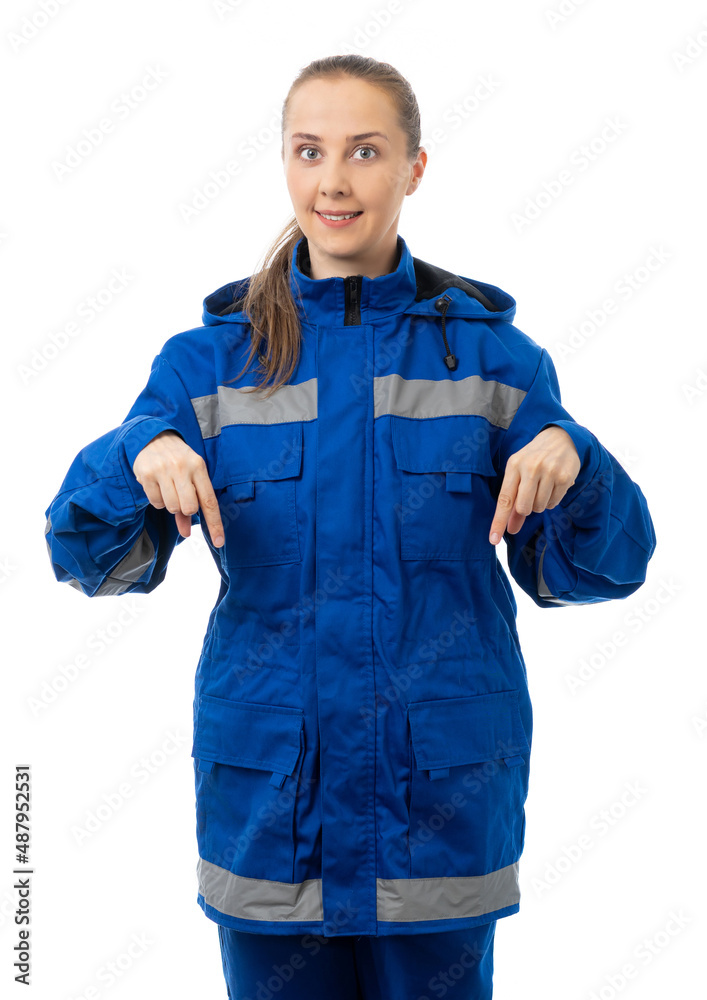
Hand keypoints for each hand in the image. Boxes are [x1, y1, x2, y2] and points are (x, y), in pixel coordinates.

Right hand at [132, 430, 223, 545]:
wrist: (152, 437)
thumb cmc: (177, 460)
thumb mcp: (190, 476)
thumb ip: (190, 504)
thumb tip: (187, 533)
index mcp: (198, 467)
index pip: (209, 501)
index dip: (215, 524)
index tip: (219, 542)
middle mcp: (182, 467)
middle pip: (189, 508)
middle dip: (185, 510)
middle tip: (180, 496)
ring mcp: (163, 470)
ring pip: (171, 507)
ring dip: (170, 504)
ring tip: (168, 488)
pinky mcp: (146, 474)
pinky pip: (155, 502)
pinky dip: (157, 500)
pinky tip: (157, 486)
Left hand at [489, 426, 579, 544]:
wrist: (561, 438)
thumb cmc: (534, 458)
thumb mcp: (519, 473)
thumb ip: (513, 500)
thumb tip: (510, 528)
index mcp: (514, 465)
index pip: (504, 499)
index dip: (499, 521)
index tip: (494, 540)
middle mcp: (531, 467)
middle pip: (524, 508)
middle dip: (525, 509)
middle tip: (530, 495)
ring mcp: (549, 472)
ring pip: (540, 507)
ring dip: (540, 504)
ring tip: (543, 486)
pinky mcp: (565, 477)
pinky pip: (554, 503)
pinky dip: (552, 500)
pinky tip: (553, 485)